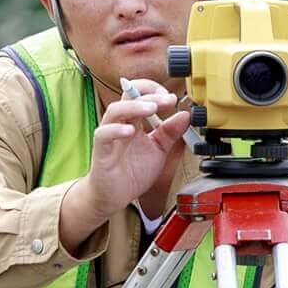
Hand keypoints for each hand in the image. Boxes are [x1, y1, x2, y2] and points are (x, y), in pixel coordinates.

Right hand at [58, 81, 190, 250]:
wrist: (114, 196)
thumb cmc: (132, 172)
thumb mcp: (159, 150)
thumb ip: (170, 133)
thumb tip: (185, 115)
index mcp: (134, 122)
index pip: (140, 95)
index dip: (154, 91)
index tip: (172, 98)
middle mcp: (120, 124)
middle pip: (128, 97)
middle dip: (149, 95)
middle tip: (168, 99)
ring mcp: (109, 136)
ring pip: (115, 111)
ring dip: (134, 106)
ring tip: (151, 108)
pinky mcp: (101, 151)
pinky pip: (104, 135)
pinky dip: (116, 130)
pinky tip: (130, 131)